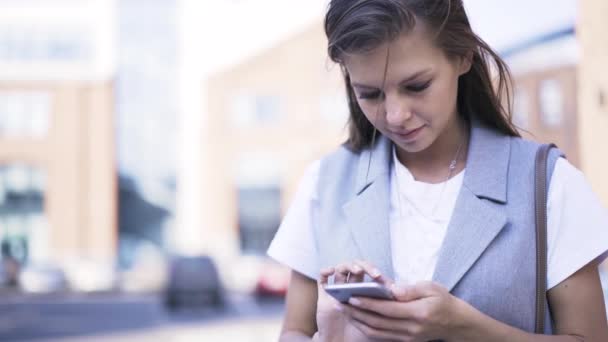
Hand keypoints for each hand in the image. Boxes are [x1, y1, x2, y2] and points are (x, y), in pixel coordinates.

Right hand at [316, 261, 393, 341]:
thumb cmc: (361, 337)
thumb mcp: (380, 326)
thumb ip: (391, 313)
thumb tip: (402, 298)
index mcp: (366, 293)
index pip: (371, 275)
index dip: (379, 275)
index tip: (387, 281)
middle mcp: (351, 289)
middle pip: (357, 268)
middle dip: (366, 267)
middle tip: (375, 274)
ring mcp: (337, 291)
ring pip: (341, 269)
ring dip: (349, 266)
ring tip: (358, 271)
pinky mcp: (323, 295)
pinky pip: (322, 279)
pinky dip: (325, 272)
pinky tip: (330, 271)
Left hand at [338, 281, 469, 341]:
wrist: (456, 323)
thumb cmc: (443, 300)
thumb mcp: (431, 288)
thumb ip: (409, 289)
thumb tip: (390, 288)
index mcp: (418, 313)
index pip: (387, 309)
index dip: (368, 304)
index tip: (352, 297)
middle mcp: (411, 329)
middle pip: (378, 322)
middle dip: (356, 313)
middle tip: (340, 302)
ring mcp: (408, 338)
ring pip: (377, 332)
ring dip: (358, 321)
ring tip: (344, 310)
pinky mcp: (405, 341)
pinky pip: (381, 336)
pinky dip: (367, 328)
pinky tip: (357, 319)